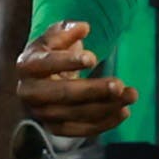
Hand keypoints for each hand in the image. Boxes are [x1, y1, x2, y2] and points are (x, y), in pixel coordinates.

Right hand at [15, 19, 133, 140]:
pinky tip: (124, 111)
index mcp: (27, 65)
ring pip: (75, 113)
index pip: (47, 64)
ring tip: (130, 96)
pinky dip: (104, 123)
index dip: (69, 61)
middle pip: (63, 93)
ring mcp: (41, 113)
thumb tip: (83, 28)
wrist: (39, 78)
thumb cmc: (51, 52)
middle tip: (119, 85)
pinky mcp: (55, 128)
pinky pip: (81, 130)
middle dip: (93, 90)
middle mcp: (30, 92)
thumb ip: (67, 29)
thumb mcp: (56, 36)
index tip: (93, 58)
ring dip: (106, 107)